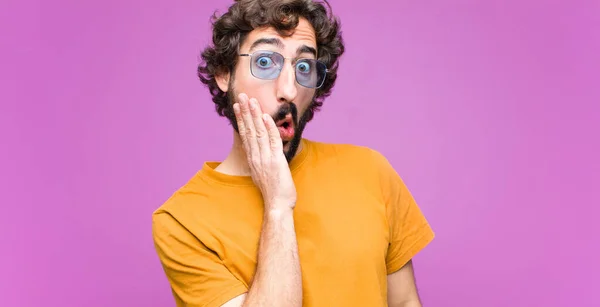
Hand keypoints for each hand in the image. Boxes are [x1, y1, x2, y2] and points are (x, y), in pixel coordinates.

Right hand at [233, 93, 296, 210]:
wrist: (276, 206)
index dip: (241, 119)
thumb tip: (258, 153)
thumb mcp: (262, 173)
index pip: (245, 134)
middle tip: (241, 96)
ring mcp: (265, 158)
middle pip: (249, 130)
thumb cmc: (273, 192)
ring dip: (255, 115)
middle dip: (245, 112)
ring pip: (258, 132)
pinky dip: (268, 127)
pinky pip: (272, 140)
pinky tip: (265, 116)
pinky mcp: (276, 161)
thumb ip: (260, 161)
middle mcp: (256, 156)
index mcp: (252, 159)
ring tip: (251, 100)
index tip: (238, 106)